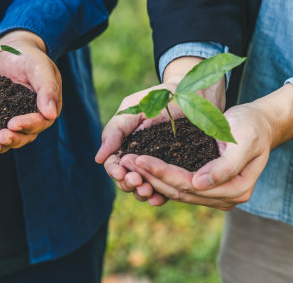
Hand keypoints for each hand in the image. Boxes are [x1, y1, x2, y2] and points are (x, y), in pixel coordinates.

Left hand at [0, 30, 61, 155]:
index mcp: (45, 108)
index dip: (27, 125)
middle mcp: (30, 118)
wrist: (7, 49)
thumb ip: (47, 88)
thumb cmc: (27, 55)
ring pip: (8, 137)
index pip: (39, 122)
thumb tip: (51, 114)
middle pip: (24, 135)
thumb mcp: (39, 67)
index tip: (13, 125)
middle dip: (12, 139)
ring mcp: (11, 118)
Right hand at [95, 56, 224, 205]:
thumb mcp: (134, 109)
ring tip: (148, 190)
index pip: (114, 164)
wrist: (194, 94)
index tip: (120, 172)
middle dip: (128, 183)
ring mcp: (158, 166)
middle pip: (126, 180)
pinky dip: (159, 196)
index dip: (115, 171)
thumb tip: (98, 159)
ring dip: (141, 192)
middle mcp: (139, 158)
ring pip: (143, 188)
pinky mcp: (177, 171)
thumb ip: (116, 131)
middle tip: (136, 181)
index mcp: (126, 144)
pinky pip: (165, 189)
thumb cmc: (160, 97)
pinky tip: (159, 198)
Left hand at [124, 84, 292, 209]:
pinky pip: (178, 187)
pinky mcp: (205, 187)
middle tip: (125, 162)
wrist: (259, 124)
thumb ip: (225, 166)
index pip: (190, 185)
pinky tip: (139, 167)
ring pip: (175, 191)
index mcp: (236, 189)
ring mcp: (215, 195)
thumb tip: (199, 185)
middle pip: (179, 191)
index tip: (139, 159)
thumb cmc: (251, 126)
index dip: (162, 173)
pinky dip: (158, 177)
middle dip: (150, 176)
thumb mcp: (243, 140)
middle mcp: (225, 198)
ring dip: (150, 178)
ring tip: (127, 164)